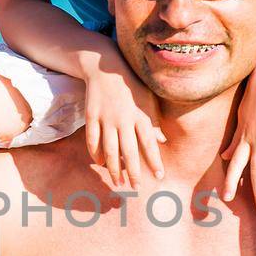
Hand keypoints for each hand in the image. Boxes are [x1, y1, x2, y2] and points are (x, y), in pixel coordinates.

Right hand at [82, 54, 164, 190]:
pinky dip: (95, 153)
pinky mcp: (91, 116)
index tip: (160, 176)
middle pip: (128, 152)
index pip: (149, 143)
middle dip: (133, 172)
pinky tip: (100, 163)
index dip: (154, 161)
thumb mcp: (148, 100)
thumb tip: (163, 140)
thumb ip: (153, 121)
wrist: (106, 68)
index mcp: (140, 115)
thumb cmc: (131, 86)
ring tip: (118, 182)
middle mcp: (123, 119)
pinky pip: (92, 140)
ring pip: (109, 150)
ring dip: (114, 168)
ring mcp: (105, 118)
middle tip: (135, 187)